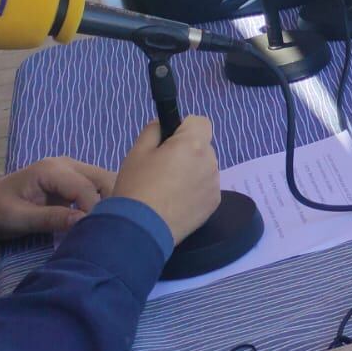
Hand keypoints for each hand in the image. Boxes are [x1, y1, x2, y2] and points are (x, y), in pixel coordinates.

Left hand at [0, 157, 113, 238]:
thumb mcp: (19, 219)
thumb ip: (51, 218)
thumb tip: (85, 221)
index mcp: (52, 170)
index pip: (86, 188)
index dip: (95, 210)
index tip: (95, 233)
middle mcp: (67, 164)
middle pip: (104, 178)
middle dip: (112, 202)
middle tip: (108, 228)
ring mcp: (72, 170)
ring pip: (106, 181)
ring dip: (111, 201)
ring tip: (107, 224)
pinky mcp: (74, 180)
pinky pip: (98, 187)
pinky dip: (104, 201)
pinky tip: (101, 218)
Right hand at [112, 117, 220, 245]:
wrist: (141, 228)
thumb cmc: (137, 186)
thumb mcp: (137, 151)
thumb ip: (154, 130)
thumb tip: (164, 125)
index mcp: (193, 144)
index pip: (201, 122)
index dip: (184, 128)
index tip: (169, 141)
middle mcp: (210, 161)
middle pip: (203, 146)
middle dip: (187, 151)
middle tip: (163, 168)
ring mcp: (214, 184)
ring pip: (205, 167)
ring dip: (192, 171)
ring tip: (168, 188)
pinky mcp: (214, 203)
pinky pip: (206, 187)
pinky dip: (195, 190)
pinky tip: (176, 201)